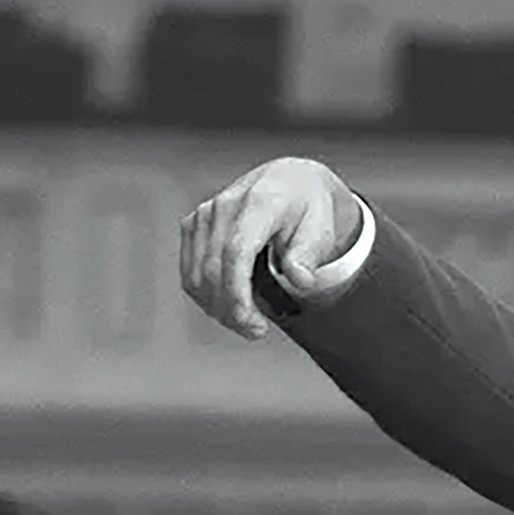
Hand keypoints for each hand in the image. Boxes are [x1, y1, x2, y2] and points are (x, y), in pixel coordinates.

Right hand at [178, 157, 363, 339]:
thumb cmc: (308, 207)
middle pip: (214, 269)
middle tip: (257, 331)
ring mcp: (204, 215)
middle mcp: (225, 206)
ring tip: (247, 323)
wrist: (289, 182)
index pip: (237, 252)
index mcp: (260, 203)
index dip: (238, 292)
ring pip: (197, 275)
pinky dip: (206, 296)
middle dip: (232, 310)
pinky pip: (190, 271)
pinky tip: (229, 307)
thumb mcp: (323, 228)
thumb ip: (310, 254)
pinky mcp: (194, 225)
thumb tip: (299, 279)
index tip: (251, 322)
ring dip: (218, 308)